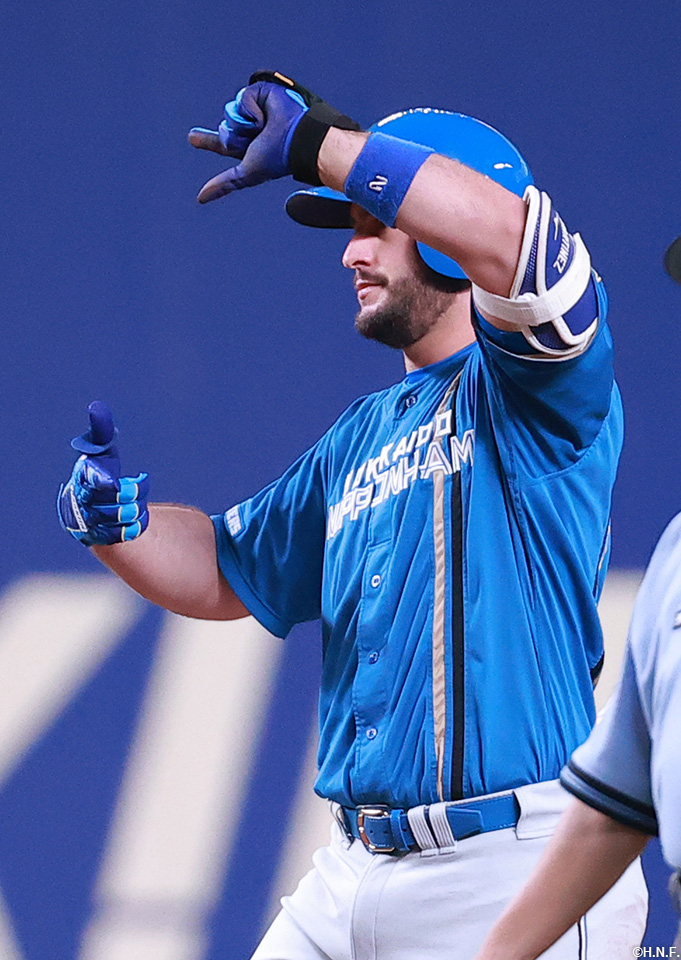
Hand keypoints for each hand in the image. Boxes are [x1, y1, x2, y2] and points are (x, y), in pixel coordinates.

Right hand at [57, 401, 149, 546]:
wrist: (85, 505)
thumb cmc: (97, 472)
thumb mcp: (100, 452)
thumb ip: (100, 432)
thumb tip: (97, 407)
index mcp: (83, 479)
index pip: (94, 482)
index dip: (106, 483)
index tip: (115, 483)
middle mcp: (84, 502)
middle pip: (119, 500)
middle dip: (134, 492)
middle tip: (136, 486)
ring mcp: (91, 522)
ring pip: (126, 516)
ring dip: (136, 508)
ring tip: (134, 503)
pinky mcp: (100, 538)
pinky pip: (128, 533)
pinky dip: (137, 524)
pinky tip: (134, 518)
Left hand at [188, 70, 359, 202]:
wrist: (300, 139)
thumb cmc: (277, 159)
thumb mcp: (246, 173)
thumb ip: (224, 184)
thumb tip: (200, 198)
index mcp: (247, 145)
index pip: (223, 142)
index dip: (207, 140)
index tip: (192, 138)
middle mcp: (250, 127)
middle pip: (224, 128)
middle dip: (235, 137)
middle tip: (255, 140)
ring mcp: (255, 110)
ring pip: (231, 112)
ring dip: (245, 124)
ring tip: (264, 127)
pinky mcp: (261, 93)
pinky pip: (243, 98)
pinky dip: (252, 109)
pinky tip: (267, 115)